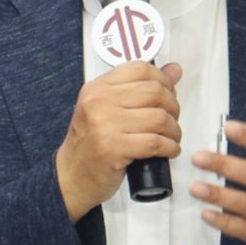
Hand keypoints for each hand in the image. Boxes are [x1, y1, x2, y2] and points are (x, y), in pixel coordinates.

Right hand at [56, 60, 184, 218]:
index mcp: (97, 88)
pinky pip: (155, 143)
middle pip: (154, 92)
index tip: (169, 91)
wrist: (72, 176)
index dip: (162, 79)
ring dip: (173, 130)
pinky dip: (169, 147)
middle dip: (172, 106)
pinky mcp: (114, 149)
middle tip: (172, 118)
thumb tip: (173, 71)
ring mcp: (105, 126)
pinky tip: (169, 149)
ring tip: (171, 137)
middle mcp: (99, 103)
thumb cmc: (91, 143)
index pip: (139, 69)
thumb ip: (139, 88)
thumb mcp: (108, 108)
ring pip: (159, 118)